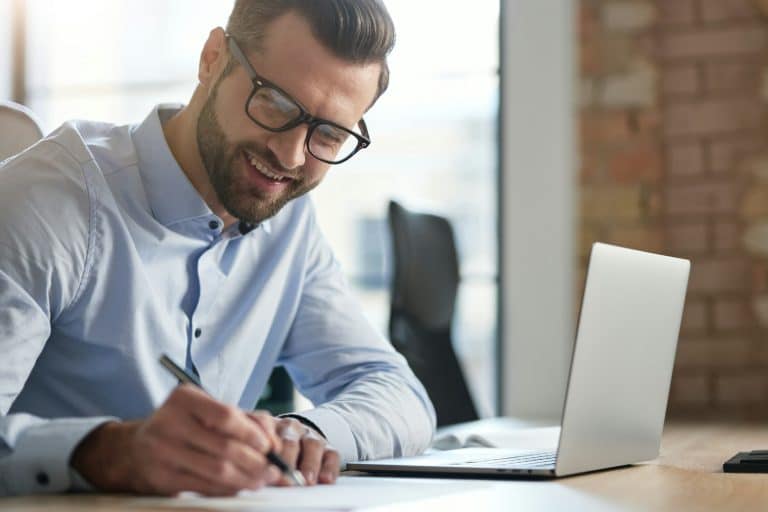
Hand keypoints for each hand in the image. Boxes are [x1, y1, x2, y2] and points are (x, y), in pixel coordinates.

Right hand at [70, 385, 282, 495]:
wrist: (133, 449)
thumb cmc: (182, 425)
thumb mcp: (205, 410)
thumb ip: (240, 418)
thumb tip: (273, 439)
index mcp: (184, 399)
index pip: (226, 416)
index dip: (253, 434)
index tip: (270, 446)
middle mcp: (169, 423)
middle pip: (225, 447)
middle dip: (256, 462)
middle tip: (274, 469)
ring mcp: (162, 452)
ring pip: (217, 471)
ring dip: (246, 479)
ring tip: (262, 480)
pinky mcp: (161, 478)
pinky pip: (204, 487)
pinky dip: (228, 489)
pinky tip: (240, 487)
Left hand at [262, 415, 339, 485]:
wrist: (298, 441)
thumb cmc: (274, 452)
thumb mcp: (262, 450)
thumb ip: (260, 459)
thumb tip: (255, 477)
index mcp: (271, 427)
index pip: (266, 433)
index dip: (266, 450)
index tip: (264, 467)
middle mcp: (292, 428)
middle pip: (289, 441)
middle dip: (287, 460)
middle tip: (285, 477)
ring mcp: (312, 437)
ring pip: (313, 445)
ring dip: (309, 464)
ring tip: (307, 481)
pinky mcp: (328, 448)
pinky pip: (332, 455)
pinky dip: (329, 468)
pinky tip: (326, 480)